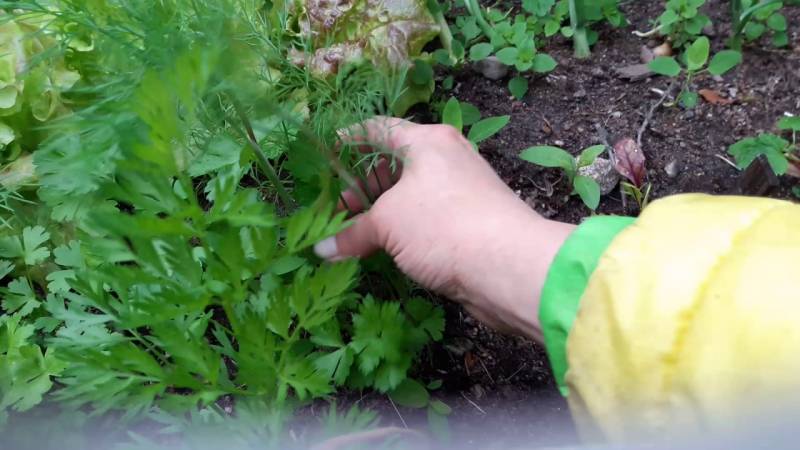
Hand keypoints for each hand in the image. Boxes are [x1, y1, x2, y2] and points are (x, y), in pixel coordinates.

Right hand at [314, 117, 573, 340]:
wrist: (507, 266)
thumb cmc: (442, 226)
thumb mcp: (387, 224)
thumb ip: (352, 232)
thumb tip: (322, 248)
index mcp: (428, 141)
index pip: (380, 128)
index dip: (352, 138)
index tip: (329, 151)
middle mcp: (447, 158)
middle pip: (395, 163)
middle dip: (364, 185)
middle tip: (340, 207)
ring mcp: (461, 190)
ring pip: (411, 194)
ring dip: (383, 211)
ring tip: (357, 233)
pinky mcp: (470, 221)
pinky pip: (427, 217)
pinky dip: (404, 228)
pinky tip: (387, 248)